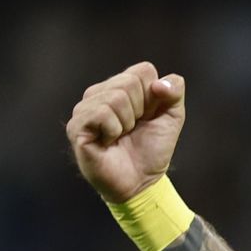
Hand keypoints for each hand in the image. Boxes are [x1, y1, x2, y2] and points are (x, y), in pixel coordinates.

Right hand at [66, 61, 186, 202]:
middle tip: (134, 128)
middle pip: (130, 82)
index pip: (143, 70)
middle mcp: (100, 93)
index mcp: (122, 86)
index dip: (154, 95)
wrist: (141, 180)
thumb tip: (159, 83)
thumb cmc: (153, 148)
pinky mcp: (77, 125)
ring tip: (121, 135)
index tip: (149, 115)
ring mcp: (85, 108)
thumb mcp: (173, 117)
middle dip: (141, 110)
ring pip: (116, 97)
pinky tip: (109, 141)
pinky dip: (114, 130)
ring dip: (127, 122)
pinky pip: (102, 113)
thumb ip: (174, 92)